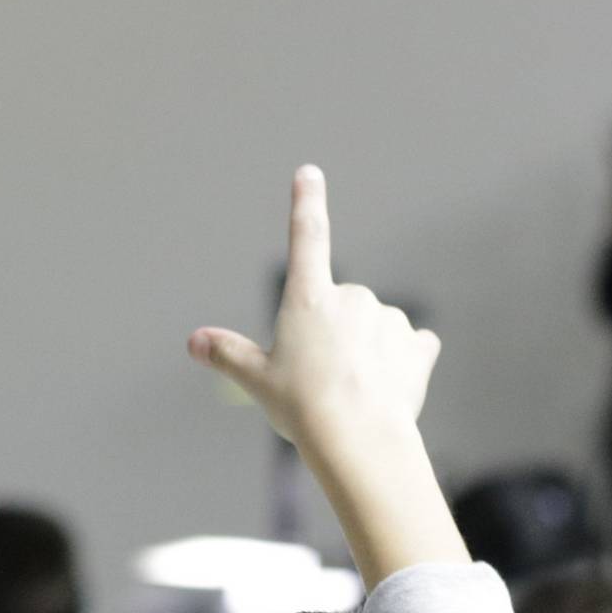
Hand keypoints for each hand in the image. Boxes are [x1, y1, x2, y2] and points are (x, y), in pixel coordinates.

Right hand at [188, 167, 465, 581]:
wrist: (359, 440)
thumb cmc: (302, 408)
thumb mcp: (257, 381)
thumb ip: (228, 355)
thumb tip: (195, 341)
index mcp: (308, 298)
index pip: (306, 238)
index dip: (306, 203)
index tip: (309, 172)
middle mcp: (352, 298)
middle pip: (338, 307)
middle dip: (332, 335)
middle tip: (320, 380)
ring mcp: (388, 319)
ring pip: (372, 328)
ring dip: (365, 351)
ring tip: (352, 393)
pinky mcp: (417, 346)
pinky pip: (410, 347)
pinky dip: (400, 362)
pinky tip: (389, 388)